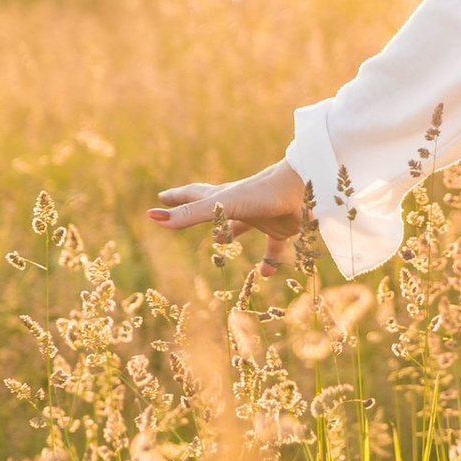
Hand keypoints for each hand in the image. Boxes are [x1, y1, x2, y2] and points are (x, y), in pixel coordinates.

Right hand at [149, 161, 307, 255]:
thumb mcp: (222, 206)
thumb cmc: (262, 192)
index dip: (177, 198)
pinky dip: (268, 260)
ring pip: (242, 226)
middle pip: (213, 208)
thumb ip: (191, 214)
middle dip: (196, 210)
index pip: (194, 196)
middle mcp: (241, 204)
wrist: (308, 186)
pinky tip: (266, 274)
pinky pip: (274, 247)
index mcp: (224, 196)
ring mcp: (262, 215)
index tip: (160, 199)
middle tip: (181, 212)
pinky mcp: (282, 227)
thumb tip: (153, 218)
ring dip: (231, 233)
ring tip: (220, 244)